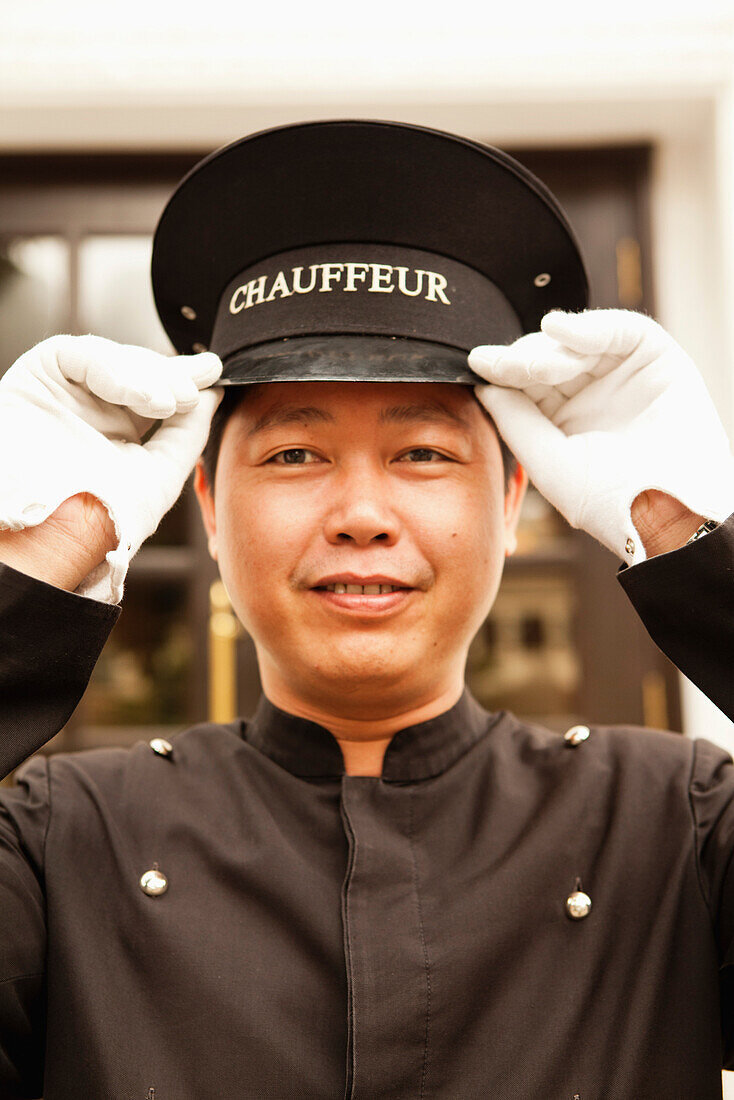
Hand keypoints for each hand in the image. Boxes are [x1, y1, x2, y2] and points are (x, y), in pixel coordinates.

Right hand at [0, 334, 221, 601]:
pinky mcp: (37, 379)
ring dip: (148, 375)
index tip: (213, 370)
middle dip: (169, 376)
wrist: (61, 532)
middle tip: (192, 392)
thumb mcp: (163, 473)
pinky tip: (141, 397)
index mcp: (117, 432)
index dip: (183, 377)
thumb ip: (189, 432)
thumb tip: (213, 392)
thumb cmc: (105, 518)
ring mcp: (63, 393)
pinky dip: (114, 370)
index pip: (154, 391)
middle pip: (136, 369)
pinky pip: (76, 355)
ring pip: (112, 358)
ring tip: (169, 402)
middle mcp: (89, 410)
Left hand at [469, 309, 733, 563]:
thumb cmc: (614, 501)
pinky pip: (619, 329)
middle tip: (502, 366)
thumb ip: (516, 421)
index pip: (524, 387)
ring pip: (575, 342)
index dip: (501, 373)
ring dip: (549, 349)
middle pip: (545, 358)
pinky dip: (588, 325)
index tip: (476, 363)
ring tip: (535, 366)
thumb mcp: (551, 463)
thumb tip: (483, 385)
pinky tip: (559, 328)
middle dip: (521, 360)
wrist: (673, 511)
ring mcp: (621, 375)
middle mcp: (591, 395)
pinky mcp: (655, 357)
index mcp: (563, 423)